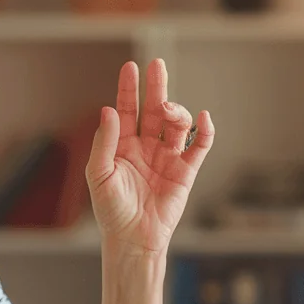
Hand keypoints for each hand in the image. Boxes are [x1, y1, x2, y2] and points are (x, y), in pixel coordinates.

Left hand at [86, 59, 214, 254]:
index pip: (127, 110)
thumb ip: (104, 142)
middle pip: (154, 109)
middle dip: (156, 87)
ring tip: (169, 109)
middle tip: (157, 64)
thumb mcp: (99, 174)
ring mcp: (167, 157)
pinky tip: (204, 117)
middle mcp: (146, 147)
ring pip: (176, 124)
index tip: (131, 67)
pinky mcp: (185, 172)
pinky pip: (199, 147)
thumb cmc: (111, 210)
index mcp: (123, 145)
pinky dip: (205, 131)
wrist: (133, 239)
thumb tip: (109, 110)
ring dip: (176, 111)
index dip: (129, 88)